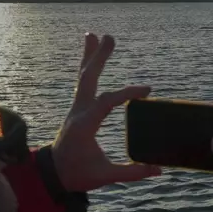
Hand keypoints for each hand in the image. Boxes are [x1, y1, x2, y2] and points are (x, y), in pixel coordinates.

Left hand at [51, 33, 161, 191]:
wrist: (53, 174)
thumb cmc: (78, 174)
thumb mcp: (105, 176)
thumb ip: (132, 172)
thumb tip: (159, 170)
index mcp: (85, 125)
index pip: (106, 102)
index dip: (127, 93)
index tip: (147, 90)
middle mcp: (78, 112)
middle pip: (88, 79)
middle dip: (98, 58)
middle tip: (109, 37)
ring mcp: (77, 108)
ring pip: (83, 77)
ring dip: (90, 56)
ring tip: (95, 35)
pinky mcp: (78, 108)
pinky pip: (83, 83)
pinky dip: (88, 66)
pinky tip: (91, 53)